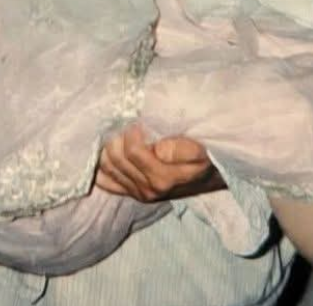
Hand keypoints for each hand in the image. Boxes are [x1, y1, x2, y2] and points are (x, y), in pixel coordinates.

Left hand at [95, 125, 220, 201]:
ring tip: (119, 132)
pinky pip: (106, 180)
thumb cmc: (206, 159)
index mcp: (163, 178)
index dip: (133, 130)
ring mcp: (137, 192)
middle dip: (118, 136)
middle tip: (126, 122)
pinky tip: (107, 150)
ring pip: (107, 166)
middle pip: (116, 158)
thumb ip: (182, 149)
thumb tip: (157, 147)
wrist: (210, 178)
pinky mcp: (131, 192)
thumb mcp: (201, 151)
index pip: (133, 151)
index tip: (139, 119)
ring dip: (108, 147)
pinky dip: (101, 165)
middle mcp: (147, 189)